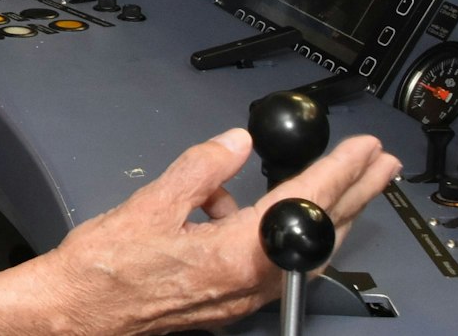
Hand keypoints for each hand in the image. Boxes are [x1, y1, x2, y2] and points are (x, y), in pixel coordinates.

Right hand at [0, 128, 400, 335]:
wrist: (77, 313)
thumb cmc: (103, 269)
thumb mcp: (151, 204)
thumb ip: (201, 170)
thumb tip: (235, 145)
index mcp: (232, 255)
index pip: (303, 205)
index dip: (339, 172)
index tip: (363, 151)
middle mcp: (248, 283)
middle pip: (319, 232)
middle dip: (354, 194)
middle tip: (380, 166)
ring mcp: (243, 297)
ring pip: (300, 248)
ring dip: (322, 212)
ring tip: (331, 180)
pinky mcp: (230, 301)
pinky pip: (273, 260)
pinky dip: (278, 230)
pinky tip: (243, 206)